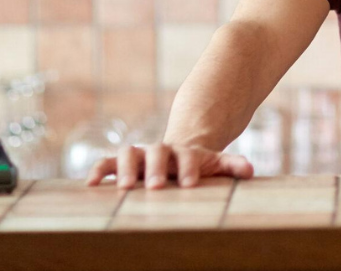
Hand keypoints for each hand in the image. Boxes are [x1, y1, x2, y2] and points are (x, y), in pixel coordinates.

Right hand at [86, 142, 253, 189]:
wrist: (177, 155)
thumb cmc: (198, 166)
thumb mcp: (217, 164)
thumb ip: (232, 165)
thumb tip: (251, 171)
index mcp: (186, 153)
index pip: (189, 156)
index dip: (190, 168)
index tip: (190, 184)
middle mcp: (161, 151)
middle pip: (158, 152)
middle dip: (156, 169)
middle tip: (156, 187)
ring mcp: (141, 155)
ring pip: (129, 153)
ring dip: (125, 169)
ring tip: (123, 189)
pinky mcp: (122, 164)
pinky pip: (106, 162)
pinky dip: (98, 169)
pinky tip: (90, 184)